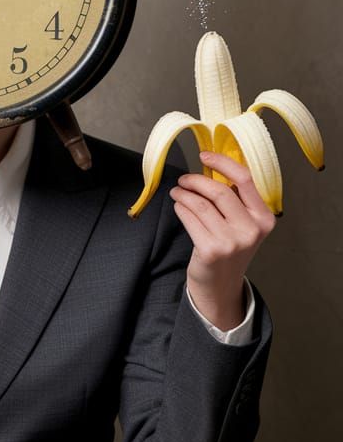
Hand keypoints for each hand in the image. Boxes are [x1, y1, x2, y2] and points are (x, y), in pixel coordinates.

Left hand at [170, 151, 275, 330]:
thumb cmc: (230, 248)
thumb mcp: (243, 224)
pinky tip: (179, 207)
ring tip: (177, 193)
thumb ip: (236, 200)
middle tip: (183, 180)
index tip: (205, 155)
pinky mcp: (211, 250)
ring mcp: (232, 241)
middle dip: (196, 180)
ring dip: (184, 194)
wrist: (221, 285)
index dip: (222, 162)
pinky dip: (181, 208)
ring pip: (201, 204)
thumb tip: (212, 167)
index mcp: (264, 218)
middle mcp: (251, 229)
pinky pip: (190, 218)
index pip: (245, 179)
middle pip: (219, 190)